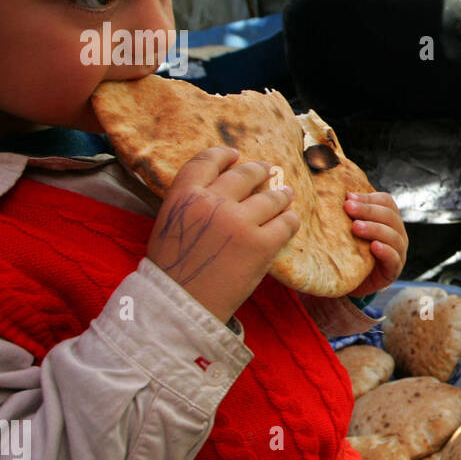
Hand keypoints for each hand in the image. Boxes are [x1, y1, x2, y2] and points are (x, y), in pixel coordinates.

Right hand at [146, 147, 299, 324]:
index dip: (224, 154)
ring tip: (286, 194)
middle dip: (258, 171)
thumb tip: (224, 187)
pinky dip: (290, 220)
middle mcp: (212, 202)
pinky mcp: (261, 244)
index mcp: (184, 195)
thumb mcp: (170, 224)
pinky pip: (286, 223)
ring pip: (271, 197)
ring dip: (281, 194)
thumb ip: (192, 201)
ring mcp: (239, 222)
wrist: (181, 305)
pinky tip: (289, 221)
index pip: (206, 161)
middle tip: (267, 171)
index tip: (236, 155)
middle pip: (244, 174)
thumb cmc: (173, 269)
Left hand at [344, 191, 407, 297]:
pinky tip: (373, 246)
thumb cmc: (351, 251)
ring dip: (374, 229)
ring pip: (393, 236)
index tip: (347, 197)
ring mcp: (398, 252)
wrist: (352, 282)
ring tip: (356, 227)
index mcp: (388, 220)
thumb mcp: (350, 229)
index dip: (369, 198)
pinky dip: (385, 251)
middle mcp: (397, 234)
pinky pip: (394, 259)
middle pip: (390, 216)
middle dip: (368, 210)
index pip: (386, 202)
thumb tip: (335, 191)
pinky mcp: (393, 271)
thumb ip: (349, 212)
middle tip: (348, 208)